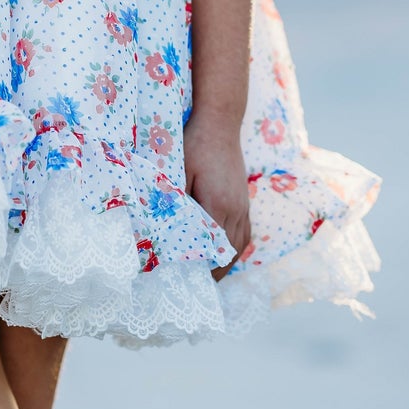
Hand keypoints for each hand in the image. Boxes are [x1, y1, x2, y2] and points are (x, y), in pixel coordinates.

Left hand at [182, 112, 251, 277]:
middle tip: (198, 286)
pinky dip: (236, 247)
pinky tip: (225, 252)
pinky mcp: (244, 199)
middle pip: (229, 251)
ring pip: (240, 244)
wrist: (220, 122)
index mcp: (218, 204)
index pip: (212, 247)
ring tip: (212, 276)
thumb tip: (162, 224)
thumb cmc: (195, 144)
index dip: (202, 266)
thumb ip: (173, 198)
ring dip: (227, 262)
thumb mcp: (178, 170)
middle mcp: (236, 209)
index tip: (189, 281)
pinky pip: (245, 232)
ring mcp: (243, 204)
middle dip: (216, 272)